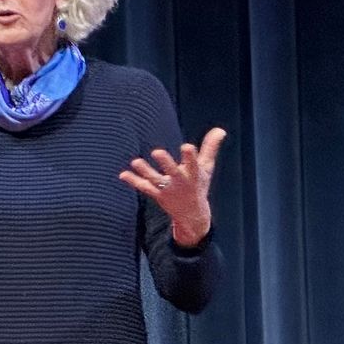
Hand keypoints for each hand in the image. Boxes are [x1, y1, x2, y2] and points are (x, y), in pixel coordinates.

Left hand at [120, 127, 225, 246]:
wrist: (192, 214)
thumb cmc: (199, 185)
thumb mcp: (206, 167)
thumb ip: (210, 148)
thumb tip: (220, 130)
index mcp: (193, 175)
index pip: (193, 164)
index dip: (190, 156)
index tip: (187, 147)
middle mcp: (180, 182)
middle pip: (173, 172)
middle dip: (166, 163)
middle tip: (157, 152)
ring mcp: (168, 190)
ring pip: (155, 180)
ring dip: (145, 171)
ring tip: (135, 162)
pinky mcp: (158, 195)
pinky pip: (144, 187)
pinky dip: (134, 181)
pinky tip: (123, 174)